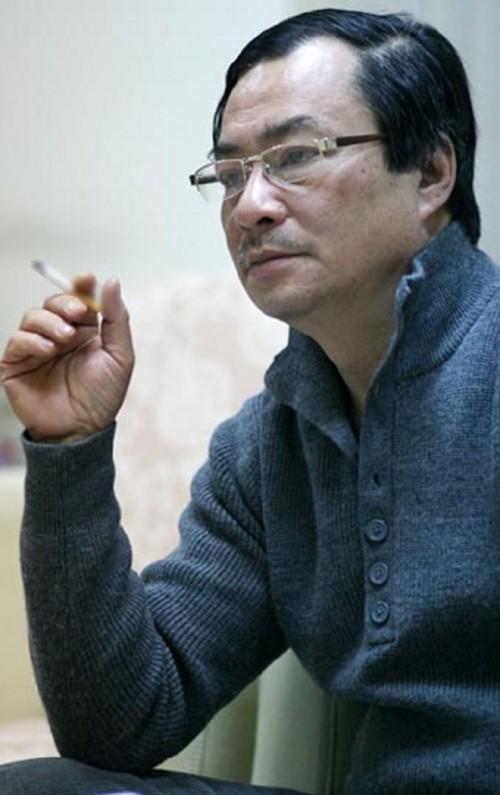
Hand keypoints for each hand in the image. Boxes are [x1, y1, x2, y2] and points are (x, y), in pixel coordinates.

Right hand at [0, 274, 133, 441]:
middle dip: (65, 302)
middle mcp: (59, 336)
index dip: (80, 285)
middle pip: (53, 302)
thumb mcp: (120, 356)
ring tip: (64, 338)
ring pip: (32, 316)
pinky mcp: (16, 364)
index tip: (86, 278)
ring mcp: (36, 349)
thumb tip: (111, 281)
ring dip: (48, 321)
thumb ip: (117, 319)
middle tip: (78, 313)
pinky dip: (31, 339)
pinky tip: (47, 349)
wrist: (82, 430)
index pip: (78, 299)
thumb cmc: (103, 397)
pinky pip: (16, 340)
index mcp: (85, 331)